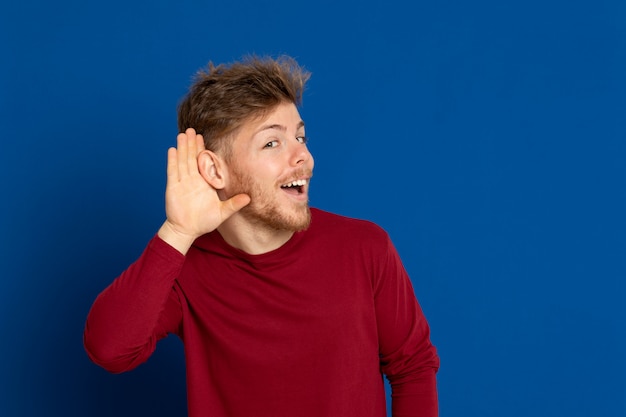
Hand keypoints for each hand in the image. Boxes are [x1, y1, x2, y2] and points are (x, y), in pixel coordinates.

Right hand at [158, 128, 249, 253]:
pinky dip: (173, 161)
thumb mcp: (222, 212)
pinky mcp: (173, 188)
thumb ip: (234, 204)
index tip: (203, 137)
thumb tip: (249, 198)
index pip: (203, 163)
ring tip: (182, 134)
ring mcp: (182, 183)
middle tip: (192, 129)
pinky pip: (173, 172)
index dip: (202, 150)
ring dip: (182, 148)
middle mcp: (193, 180)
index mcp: (204, 183)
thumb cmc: (204, 222)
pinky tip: (172, 150)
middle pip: (191, 158)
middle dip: (191, 144)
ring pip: (182, 161)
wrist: (187, 231)